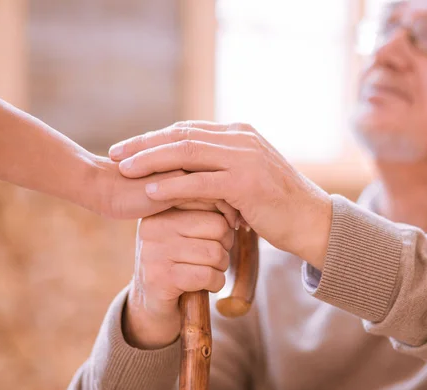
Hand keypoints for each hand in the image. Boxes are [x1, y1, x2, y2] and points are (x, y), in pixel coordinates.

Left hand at [109, 121, 331, 267]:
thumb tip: (192, 169)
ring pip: (187, 152)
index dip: (155, 139)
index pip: (188, 130)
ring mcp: (245, 158)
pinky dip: (172, 184)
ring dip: (151, 161)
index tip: (128, 149)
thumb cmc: (277, 204)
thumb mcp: (249, 177)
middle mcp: (241, 139)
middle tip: (115, 154)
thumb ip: (223, 166)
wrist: (311, 221)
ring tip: (123, 170)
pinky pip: (200, 181)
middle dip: (144, 144)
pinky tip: (150, 190)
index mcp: (240, 134)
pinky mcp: (246, 182)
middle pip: (181, 136)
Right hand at [123, 207, 234, 348]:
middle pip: (218, 227)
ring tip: (207, 270)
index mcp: (161, 208)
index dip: (226, 220)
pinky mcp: (160, 278)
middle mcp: (153, 226)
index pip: (210, 199)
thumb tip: (235, 205)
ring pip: (215, 253)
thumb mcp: (187, 230)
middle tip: (212, 257)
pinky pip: (207, 275)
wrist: (152, 303)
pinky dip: (216, 283)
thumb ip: (206, 211)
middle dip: (225, 246)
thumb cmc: (180, 261)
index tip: (219, 236)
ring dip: (221, 267)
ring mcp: (154, 252)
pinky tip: (204, 285)